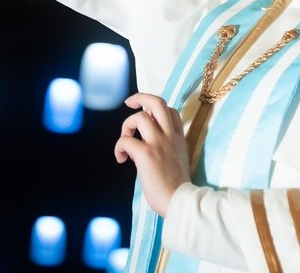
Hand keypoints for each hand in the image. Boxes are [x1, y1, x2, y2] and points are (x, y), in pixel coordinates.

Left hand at [114, 92, 191, 216]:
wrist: (180, 201)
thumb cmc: (178, 188)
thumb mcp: (179, 160)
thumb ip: (169, 148)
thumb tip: (151, 146)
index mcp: (179, 138)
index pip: (171, 111)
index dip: (156, 110)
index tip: (147, 118)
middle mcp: (169, 136)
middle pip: (157, 102)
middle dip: (140, 97)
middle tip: (130, 103)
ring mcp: (158, 143)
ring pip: (139, 117)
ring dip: (126, 126)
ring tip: (125, 142)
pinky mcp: (146, 154)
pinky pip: (125, 140)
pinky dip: (119, 147)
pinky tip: (121, 159)